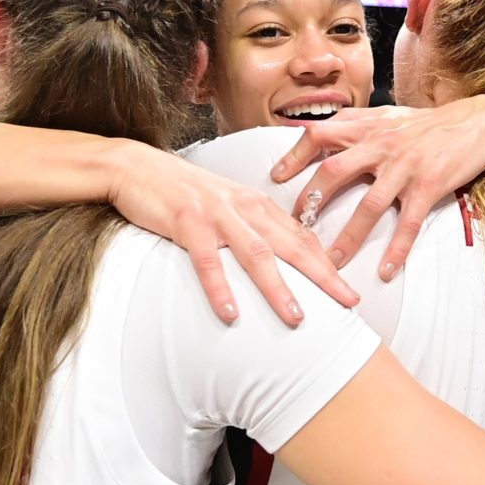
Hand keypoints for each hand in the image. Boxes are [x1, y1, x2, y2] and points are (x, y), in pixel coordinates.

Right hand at [103, 142, 359, 324]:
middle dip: (323, 275)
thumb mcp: (224, 206)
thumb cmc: (180, 191)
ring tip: (297, 318)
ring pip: (256, 253)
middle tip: (349, 302)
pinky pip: (206, 259)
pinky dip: (220, 287)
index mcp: (255, 203)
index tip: (350, 289)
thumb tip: (276, 256)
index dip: (328, 263)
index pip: (301, 236)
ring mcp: (216, 213)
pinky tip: (230, 313)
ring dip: (278, 288)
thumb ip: (250, 227)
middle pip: (291, 245)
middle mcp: (243, 206)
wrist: (134, 166)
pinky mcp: (186, 221)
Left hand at [269, 101, 484, 279]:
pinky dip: (397, 247)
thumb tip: (321, 135)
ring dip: (349, 237)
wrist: (477, 122)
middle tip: (294, 230)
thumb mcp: (388, 116)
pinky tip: (386, 269)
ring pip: (369, 204)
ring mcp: (405, 165)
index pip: (320, 135)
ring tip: (333, 264)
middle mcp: (380, 144)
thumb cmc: (428, 124)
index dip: (294, 156)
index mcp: (367, 127)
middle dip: (311, 202)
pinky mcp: (429, 185)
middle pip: (335, 172)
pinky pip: (409, 221)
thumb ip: (357, 126)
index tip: (275, 178)